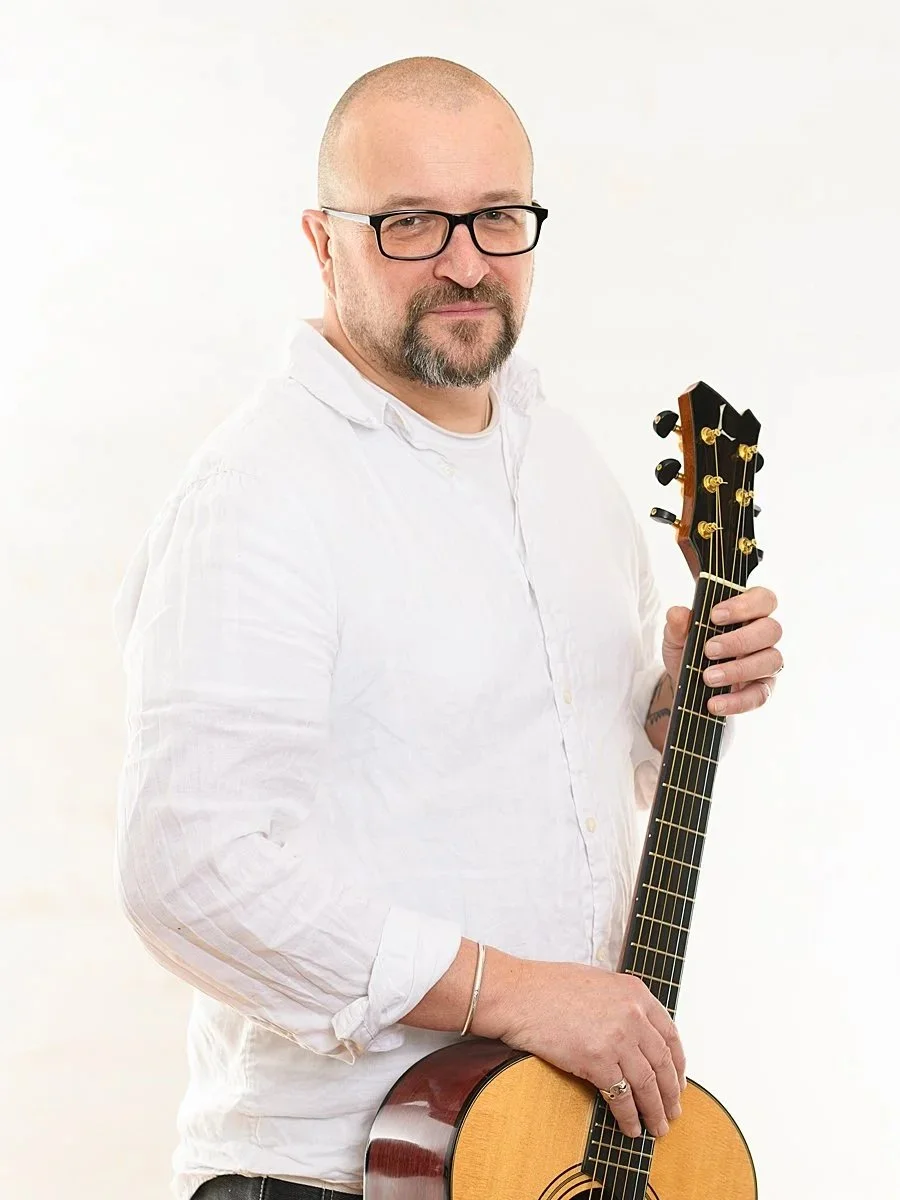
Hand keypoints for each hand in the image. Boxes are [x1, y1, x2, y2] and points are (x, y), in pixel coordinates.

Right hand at [483, 956, 685, 1138]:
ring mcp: (617, 1039)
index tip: (679, 1081)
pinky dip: (629, 1117)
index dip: (679, 1064)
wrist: (520, 994)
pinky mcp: (597, 1061)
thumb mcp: (599, 983)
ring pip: (648, 1084)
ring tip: (658, 1127)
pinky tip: (631, 1128)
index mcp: (636, 993)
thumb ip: (622, 1004)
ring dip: (655, 1111)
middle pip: (663, 1063)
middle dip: (671, 1093)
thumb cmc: (548, 986)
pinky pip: (621, 1096)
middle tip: (673, 1112)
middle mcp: (633, 1015)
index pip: (671, 1035)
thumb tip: (636, 1032)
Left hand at [662, 586, 782, 715]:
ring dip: (739, 669)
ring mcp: (766, 662)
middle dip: (739, 640)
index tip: (714, 615)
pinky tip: (714, 704)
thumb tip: (677, 614)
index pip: (763, 599)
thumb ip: (677, 624)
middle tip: (709, 650)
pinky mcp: (763, 689)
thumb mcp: (676, 636)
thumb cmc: (689, 650)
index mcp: (747, 613)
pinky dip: (737, 701)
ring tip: (708, 677)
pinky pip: (760, 695)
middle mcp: (763, 635)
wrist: (685, 684)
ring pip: (771, 660)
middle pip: (772, 629)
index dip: (744, 605)